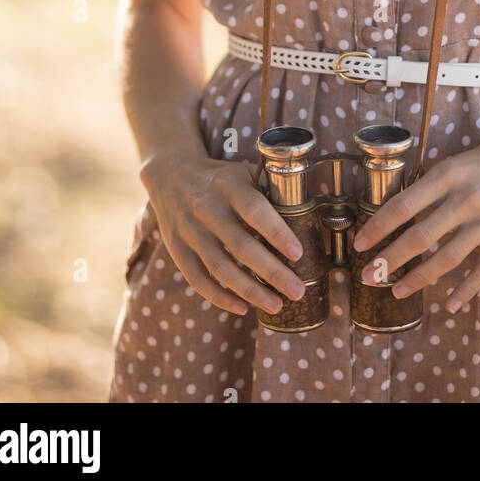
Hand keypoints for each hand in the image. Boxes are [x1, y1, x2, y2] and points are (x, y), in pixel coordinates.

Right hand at [139, 149, 306, 316]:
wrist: (170, 174)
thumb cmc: (220, 178)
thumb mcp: (242, 173)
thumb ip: (269, 190)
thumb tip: (309, 212)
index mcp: (228, 185)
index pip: (254, 210)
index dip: (276, 232)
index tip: (298, 253)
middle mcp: (207, 208)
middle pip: (241, 246)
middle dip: (272, 272)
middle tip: (297, 290)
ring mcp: (189, 231)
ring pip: (221, 268)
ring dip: (250, 290)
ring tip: (276, 305)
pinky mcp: (177, 249)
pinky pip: (198, 279)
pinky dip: (220, 297)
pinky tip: (242, 307)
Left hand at [350, 122, 479, 312]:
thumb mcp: (455, 161)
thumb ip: (431, 185)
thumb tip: (400, 212)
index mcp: (448, 175)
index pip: (403, 205)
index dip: (378, 227)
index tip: (360, 244)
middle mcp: (466, 199)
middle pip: (420, 237)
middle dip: (389, 261)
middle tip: (368, 277)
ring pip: (446, 259)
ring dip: (418, 279)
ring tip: (396, 292)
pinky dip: (465, 290)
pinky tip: (449, 305)